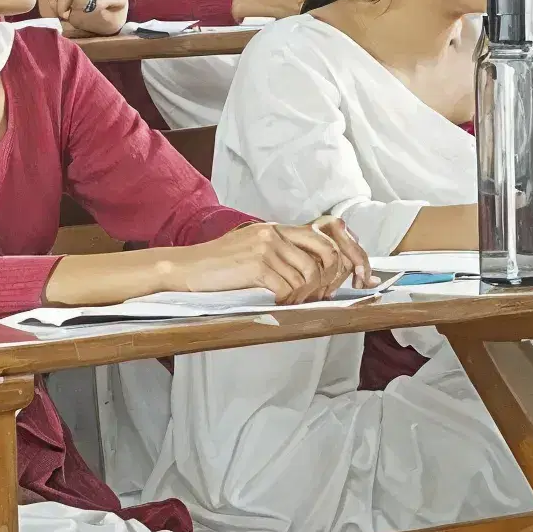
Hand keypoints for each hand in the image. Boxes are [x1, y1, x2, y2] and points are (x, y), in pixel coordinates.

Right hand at [184, 215, 372, 301]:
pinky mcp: (257, 265)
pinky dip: (286, 300)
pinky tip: (274, 302)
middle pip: (326, 256)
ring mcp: (266, 248)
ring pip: (307, 278)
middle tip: (318, 296)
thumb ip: (281, 253)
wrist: (185, 268)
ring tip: (288, 301)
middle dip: (328, 281)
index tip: (347, 280)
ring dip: (302, 296)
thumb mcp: (253, 249)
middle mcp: (274, 233)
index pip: (325, 238)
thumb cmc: (218, 266)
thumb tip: (315, 274)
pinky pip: (287, 288)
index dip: (343, 261)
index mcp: (276, 228)